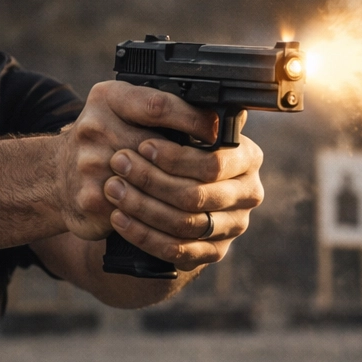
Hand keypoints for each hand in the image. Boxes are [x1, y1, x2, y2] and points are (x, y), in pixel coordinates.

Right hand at [55, 81, 218, 239]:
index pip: (158, 106)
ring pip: (152, 183)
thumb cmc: (102, 141)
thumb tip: (223, 116)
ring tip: (198, 194)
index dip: (193, 120)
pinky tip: (170, 213)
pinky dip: (157, 213)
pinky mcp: (91, 199)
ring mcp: (89, 165)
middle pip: (158, 148)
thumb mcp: (123, 111)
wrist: (55, 176)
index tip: (215, 132)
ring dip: (178, 190)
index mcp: (107, 98)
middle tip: (217, 171)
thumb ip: (162, 109)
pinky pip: (137, 210)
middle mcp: (94, 127)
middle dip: (190, 162)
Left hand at [100, 130, 264, 270]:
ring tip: (113, 190)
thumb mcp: (177, 124)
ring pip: (185, 224)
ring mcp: (232, 227)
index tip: (142, 145)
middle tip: (118, 165)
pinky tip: (120, 219)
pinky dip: (144, 235)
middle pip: (196, 195)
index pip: (213, 163)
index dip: (175, 158)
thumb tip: (166, 109)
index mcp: (247, 157)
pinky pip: (177, 250)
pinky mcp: (213, 252)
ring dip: (142, 207)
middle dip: (152, 180)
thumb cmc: (170, 150)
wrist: (170, 190)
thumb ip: (178, 115)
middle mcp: (247, 194)